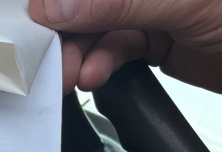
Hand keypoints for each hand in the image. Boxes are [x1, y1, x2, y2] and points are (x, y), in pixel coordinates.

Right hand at [28, 0, 221, 94]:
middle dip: (66, 28)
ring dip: (80, 53)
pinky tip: (97, 74)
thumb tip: (57, 5)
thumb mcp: (184, 3)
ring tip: (74, 75)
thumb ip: (117, 2)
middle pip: (90, 1)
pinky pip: (116, 48)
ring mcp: (153, 8)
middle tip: (49, 57)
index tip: (37, 16)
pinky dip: (102, 64)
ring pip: (98, 26)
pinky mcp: (157, 38)